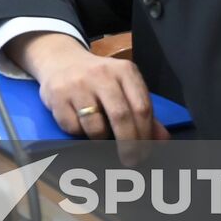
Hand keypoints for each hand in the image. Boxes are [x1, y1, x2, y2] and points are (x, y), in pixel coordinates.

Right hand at [10, 33, 167, 139]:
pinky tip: (80, 124)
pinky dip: (79, 133)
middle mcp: (102, 74)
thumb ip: (142, 111)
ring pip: (96, 127)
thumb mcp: (123, 86)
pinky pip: (72, 127)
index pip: (142, 107)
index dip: (146, 136)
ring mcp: (77, 84)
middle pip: (121, 117)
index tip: (145, 153)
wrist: (60, 59)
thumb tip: (162, 140)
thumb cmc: (98, 79)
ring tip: (100, 136)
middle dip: (128, 145)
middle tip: (130, 160)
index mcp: (124, 71)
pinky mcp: (57, 95)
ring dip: (101, 140)